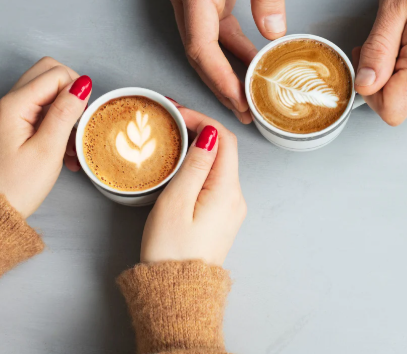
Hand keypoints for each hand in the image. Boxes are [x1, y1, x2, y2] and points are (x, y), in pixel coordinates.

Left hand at [0, 57, 91, 216]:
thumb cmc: (16, 186)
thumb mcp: (48, 149)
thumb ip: (65, 112)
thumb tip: (82, 84)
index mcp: (15, 104)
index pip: (55, 73)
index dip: (76, 90)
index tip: (81, 118)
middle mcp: (10, 103)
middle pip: (49, 74)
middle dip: (71, 93)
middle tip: (80, 121)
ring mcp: (11, 114)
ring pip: (47, 92)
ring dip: (66, 111)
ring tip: (72, 143)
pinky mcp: (16, 126)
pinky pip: (42, 111)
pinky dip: (57, 123)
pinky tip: (65, 151)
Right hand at [140, 105, 245, 264]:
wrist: (177, 294)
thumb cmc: (171, 252)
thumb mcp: (177, 202)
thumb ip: (194, 165)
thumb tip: (210, 134)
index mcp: (228, 191)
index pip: (224, 139)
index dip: (202, 119)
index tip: (176, 112)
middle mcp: (236, 198)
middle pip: (224, 150)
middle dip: (199, 129)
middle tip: (170, 119)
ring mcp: (230, 209)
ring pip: (218, 166)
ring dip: (197, 147)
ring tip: (170, 136)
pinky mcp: (220, 218)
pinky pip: (213, 182)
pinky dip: (198, 166)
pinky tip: (179, 164)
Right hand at [167, 0, 285, 123]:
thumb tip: (274, 31)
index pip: (202, 44)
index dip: (219, 78)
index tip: (240, 101)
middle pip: (198, 52)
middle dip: (221, 85)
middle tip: (247, 113)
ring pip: (203, 45)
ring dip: (225, 72)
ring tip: (250, 98)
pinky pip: (211, 31)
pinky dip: (229, 51)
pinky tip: (249, 65)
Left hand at [353, 0, 406, 125]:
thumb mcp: (394, 4)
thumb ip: (377, 49)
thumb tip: (364, 84)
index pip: (392, 109)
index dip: (369, 91)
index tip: (366, 59)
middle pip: (399, 107)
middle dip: (379, 82)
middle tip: (380, 43)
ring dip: (395, 77)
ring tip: (399, 40)